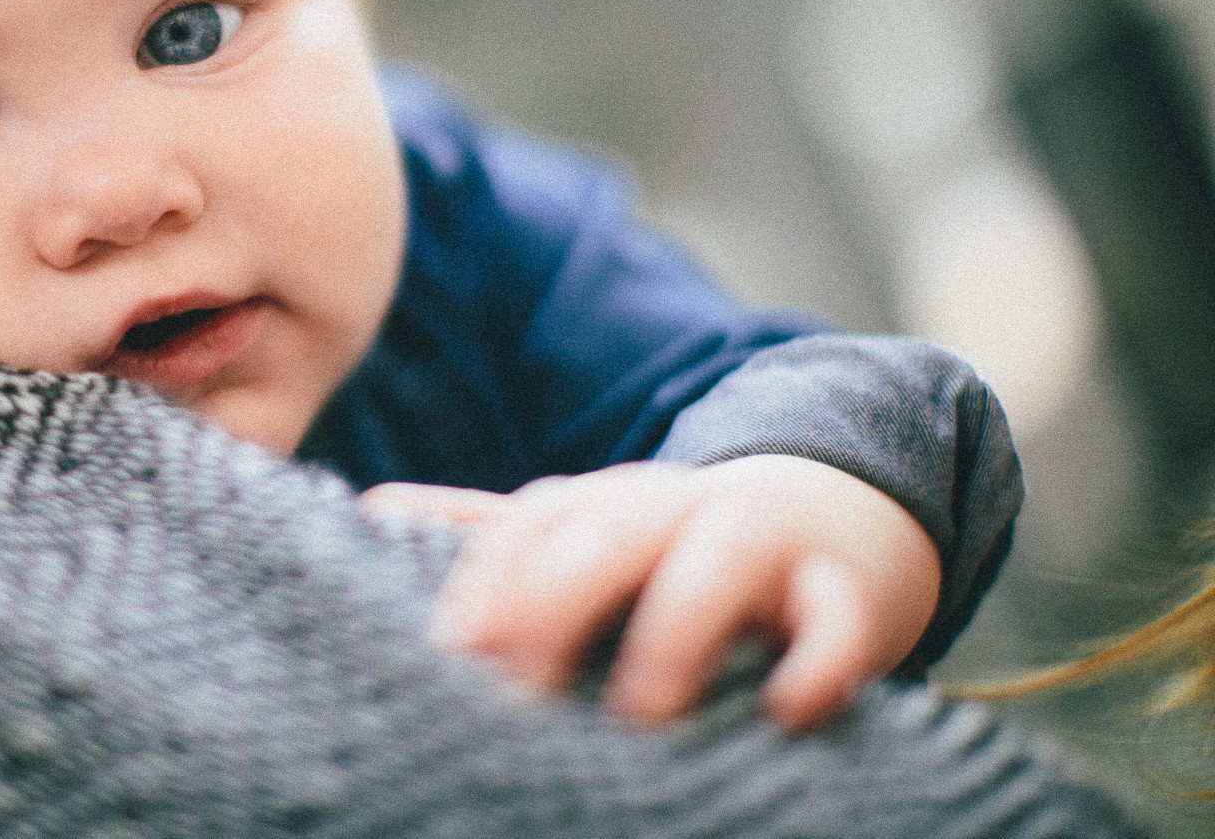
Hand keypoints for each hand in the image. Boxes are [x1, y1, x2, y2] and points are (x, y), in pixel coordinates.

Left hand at [360, 456, 940, 730]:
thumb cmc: (674, 549)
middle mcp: (671, 509)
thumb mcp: (588, 531)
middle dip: (558, 599)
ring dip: (675, 627)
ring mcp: (760, 540)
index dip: (488, 584)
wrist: (833, 517)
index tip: (450, 658)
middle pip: (608, 530)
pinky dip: (821, 658)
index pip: (529, 525)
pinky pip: (838, 617)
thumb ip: (493, 536)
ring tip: (643, 710)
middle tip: (519, 690)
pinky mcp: (842, 588)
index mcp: (600, 504)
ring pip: (717, 558)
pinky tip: (790, 709)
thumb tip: (371, 511)